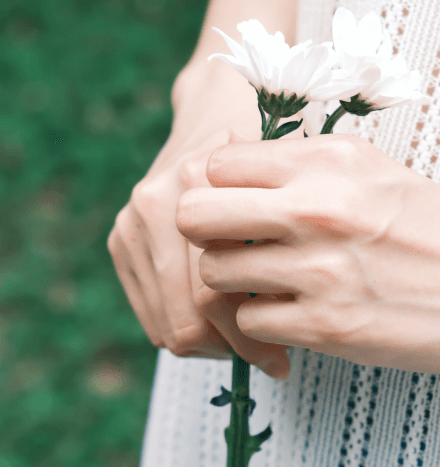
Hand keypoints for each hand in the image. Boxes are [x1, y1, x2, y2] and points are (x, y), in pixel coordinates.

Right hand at [107, 67, 292, 378]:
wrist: (222, 104)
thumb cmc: (272, 151)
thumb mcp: (292, 184)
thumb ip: (287, 242)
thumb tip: (293, 322)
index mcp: (196, 190)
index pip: (216, 297)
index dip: (252, 341)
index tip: (283, 362)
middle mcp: (155, 206)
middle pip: (187, 318)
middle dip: (232, 350)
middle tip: (269, 361)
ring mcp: (131, 222)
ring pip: (166, 323)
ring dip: (209, 344)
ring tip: (248, 342)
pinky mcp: (120, 238)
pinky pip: (150, 312)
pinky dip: (184, 328)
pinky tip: (219, 323)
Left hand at [175, 135, 439, 373]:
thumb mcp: (375, 171)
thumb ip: (303, 165)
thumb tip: (226, 167)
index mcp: (329, 161)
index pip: (217, 164)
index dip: (221, 189)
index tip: (243, 209)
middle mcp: (317, 209)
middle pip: (195, 215)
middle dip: (209, 235)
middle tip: (240, 248)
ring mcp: (319, 271)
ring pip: (216, 276)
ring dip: (238, 285)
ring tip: (276, 286)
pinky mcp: (327, 327)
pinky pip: (250, 324)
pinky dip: (267, 325)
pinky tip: (301, 318)